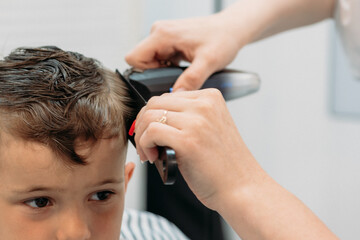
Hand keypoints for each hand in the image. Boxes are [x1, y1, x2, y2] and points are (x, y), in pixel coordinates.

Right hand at [125, 14, 241, 90]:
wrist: (232, 29)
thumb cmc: (223, 38)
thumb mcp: (208, 62)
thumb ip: (191, 80)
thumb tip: (175, 96)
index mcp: (163, 34)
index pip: (134, 58)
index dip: (145, 73)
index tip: (164, 79)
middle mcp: (159, 33)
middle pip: (141, 61)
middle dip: (156, 74)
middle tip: (177, 79)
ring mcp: (164, 36)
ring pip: (150, 61)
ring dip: (164, 71)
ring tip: (183, 73)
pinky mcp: (170, 41)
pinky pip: (160, 58)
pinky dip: (169, 67)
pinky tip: (184, 69)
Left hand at [133, 89, 259, 208]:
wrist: (241, 188)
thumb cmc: (223, 165)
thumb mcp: (209, 128)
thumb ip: (187, 116)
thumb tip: (153, 115)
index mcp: (210, 97)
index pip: (167, 97)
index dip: (154, 117)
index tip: (153, 135)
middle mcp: (204, 104)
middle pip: (155, 103)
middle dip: (143, 125)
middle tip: (147, 146)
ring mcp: (197, 121)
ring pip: (150, 116)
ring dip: (142, 137)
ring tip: (150, 154)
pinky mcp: (188, 140)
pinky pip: (151, 132)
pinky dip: (145, 145)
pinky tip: (153, 158)